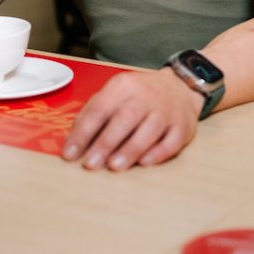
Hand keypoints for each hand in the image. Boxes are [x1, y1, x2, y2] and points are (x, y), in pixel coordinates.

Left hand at [61, 68, 202, 170]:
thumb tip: (74, 138)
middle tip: (90, 164)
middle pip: (125, 119)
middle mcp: (146, 96)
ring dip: (130, 150)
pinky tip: (144, 163)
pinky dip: (158, 153)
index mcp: (124, 86)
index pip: (100, 108)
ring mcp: (167, 111)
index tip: (70, 154)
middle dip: (106, 143)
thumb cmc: (139, 95)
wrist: (179, 86)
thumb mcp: (115, 93)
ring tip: (114, 167)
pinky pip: (171, 141)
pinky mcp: (183, 126)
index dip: (83, 132)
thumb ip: (94, 111)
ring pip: (149, 130)